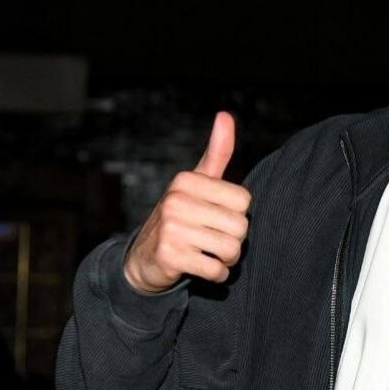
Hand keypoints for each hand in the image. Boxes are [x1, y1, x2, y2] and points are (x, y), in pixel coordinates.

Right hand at [123, 111, 251, 292]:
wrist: (144, 259)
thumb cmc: (181, 217)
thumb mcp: (197, 182)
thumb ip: (217, 152)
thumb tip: (225, 115)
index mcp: (186, 180)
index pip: (244, 201)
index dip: (236, 214)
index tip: (215, 217)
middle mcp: (176, 200)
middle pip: (240, 227)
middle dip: (234, 240)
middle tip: (212, 240)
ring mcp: (171, 228)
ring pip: (231, 249)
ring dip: (226, 259)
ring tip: (209, 254)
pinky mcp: (170, 256)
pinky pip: (217, 270)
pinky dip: (216, 274)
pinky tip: (202, 267)